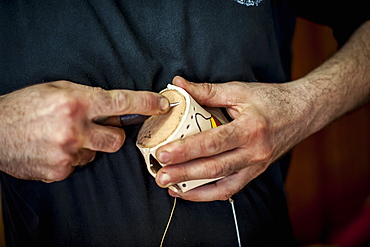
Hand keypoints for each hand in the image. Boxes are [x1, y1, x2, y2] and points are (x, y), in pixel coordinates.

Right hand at [0, 81, 169, 181]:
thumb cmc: (24, 106)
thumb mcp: (56, 90)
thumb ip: (87, 97)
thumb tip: (112, 106)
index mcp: (76, 103)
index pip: (121, 103)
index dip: (145, 103)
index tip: (161, 104)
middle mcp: (75, 130)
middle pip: (117, 140)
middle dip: (113, 135)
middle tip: (98, 129)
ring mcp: (67, 153)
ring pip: (96, 153)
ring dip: (88, 146)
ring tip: (65, 137)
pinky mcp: (59, 171)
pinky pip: (78, 164)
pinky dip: (72, 157)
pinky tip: (54, 148)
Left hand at [154, 76, 312, 201]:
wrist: (302, 112)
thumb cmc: (270, 100)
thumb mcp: (239, 90)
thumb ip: (206, 90)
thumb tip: (178, 84)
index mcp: (249, 129)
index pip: (212, 143)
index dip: (186, 150)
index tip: (162, 153)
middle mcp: (254, 152)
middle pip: (214, 168)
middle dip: (184, 174)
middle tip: (159, 176)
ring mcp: (256, 166)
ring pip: (222, 185)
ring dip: (194, 190)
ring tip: (170, 189)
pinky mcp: (255, 172)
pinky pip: (230, 189)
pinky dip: (209, 194)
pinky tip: (190, 192)